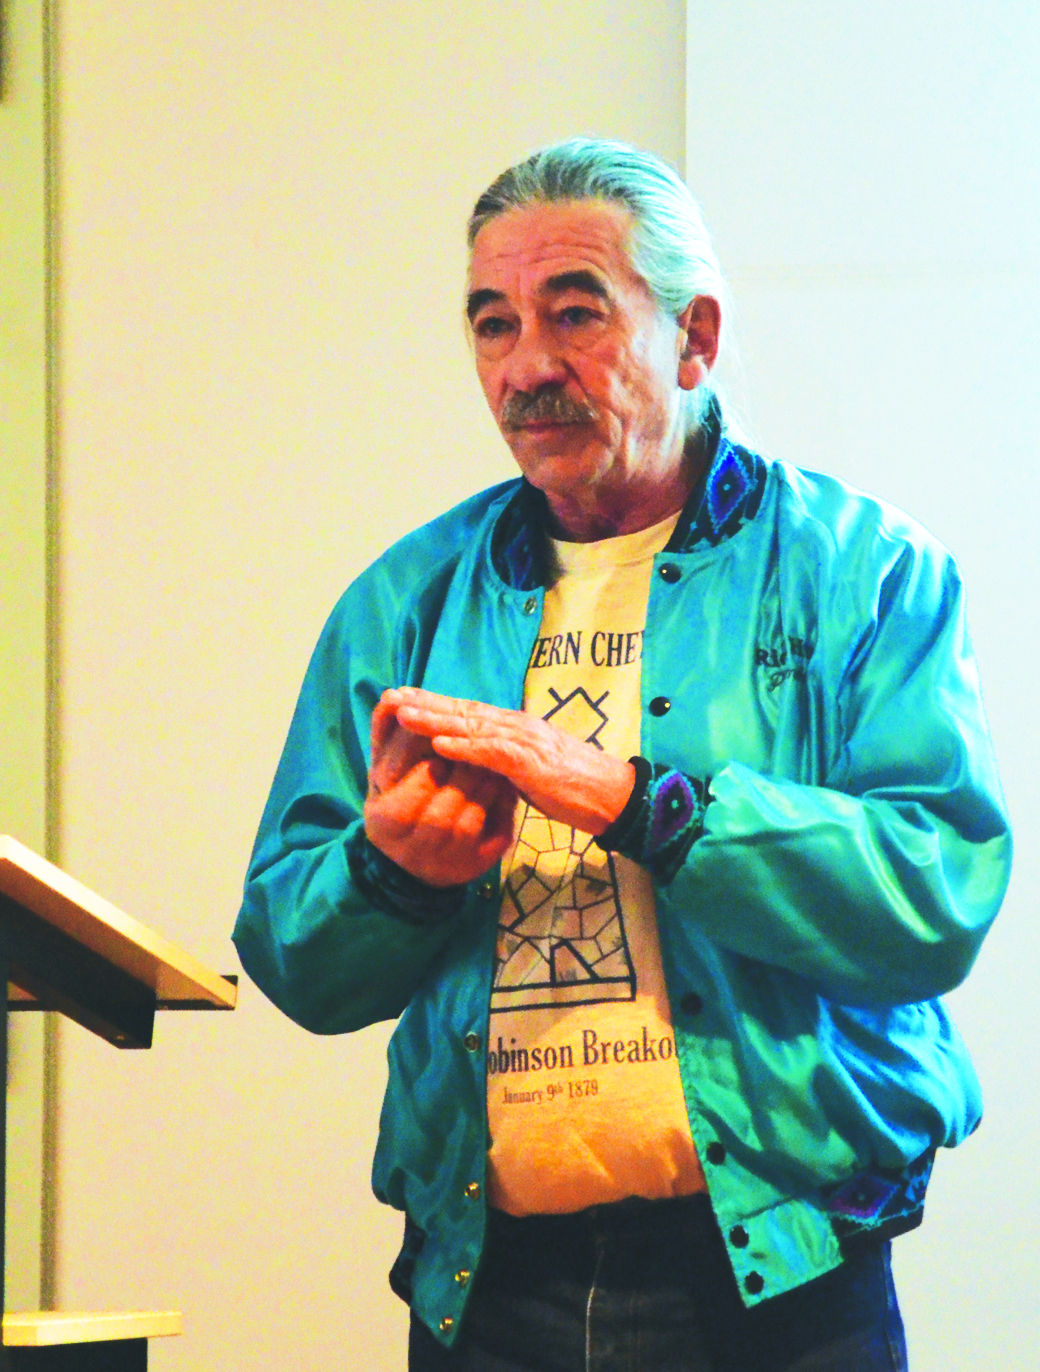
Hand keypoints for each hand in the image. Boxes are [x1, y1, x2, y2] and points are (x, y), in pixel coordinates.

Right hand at [365, 699, 517, 886]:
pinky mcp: (475, 867)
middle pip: (441, 815)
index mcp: (384, 823)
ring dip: (485, 789)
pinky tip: (508, 787)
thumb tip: (392, 694)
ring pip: (470, 824)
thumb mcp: (386, 767)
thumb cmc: (399, 795)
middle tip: (478, 748)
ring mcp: (446, 864)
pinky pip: (494, 838)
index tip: (441, 745)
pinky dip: (503, 809)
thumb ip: (387, 732)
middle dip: (462, 776)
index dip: (427, 768)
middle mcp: (412, 852)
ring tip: (494, 763)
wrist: (417, 851)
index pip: (409, 795)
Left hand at [384, 687, 634, 834]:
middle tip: (390, 695)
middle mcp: (517, 726)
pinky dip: (465, 748)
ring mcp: (525, 741)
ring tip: (404, 715)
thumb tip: (478, 761)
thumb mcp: (529, 771)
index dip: (435, 704)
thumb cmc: (573, 786)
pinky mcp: (532, 763)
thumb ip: (504, 761)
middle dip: (425, 703)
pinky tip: (440, 745)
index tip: (404, 698)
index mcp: (516, 727)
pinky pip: (492, 753)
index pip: (469, 711)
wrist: (613, 795)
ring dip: (436, 721)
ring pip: (472, 727)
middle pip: (464, 711)